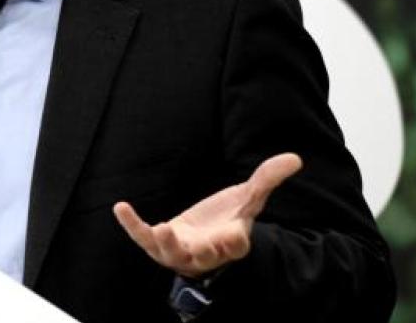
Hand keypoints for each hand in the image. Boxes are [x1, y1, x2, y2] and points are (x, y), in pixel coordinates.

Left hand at [113, 153, 301, 277]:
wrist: (205, 235)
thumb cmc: (229, 219)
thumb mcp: (249, 198)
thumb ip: (267, 178)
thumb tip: (294, 158)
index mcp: (231, 242)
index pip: (235, 247)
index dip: (233, 243)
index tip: (235, 236)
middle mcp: (205, 252)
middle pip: (205, 256)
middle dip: (204, 251)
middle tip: (203, 243)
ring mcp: (179, 251)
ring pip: (171, 253)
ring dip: (165, 243)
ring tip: (162, 228)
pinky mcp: (158, 243)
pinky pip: (143, 238)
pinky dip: (132, 225)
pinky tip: (121, 208)